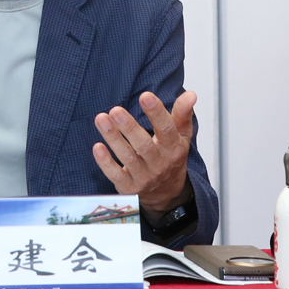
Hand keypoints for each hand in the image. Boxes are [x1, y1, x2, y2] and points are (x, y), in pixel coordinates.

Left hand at [92, 90, 195, 217]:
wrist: (167, 194)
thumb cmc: (171, 157)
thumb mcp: (181, 136)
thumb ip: (183, 114)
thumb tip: (191, 94)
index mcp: (173, 148)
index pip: (167, 129)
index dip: (157, 113)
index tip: (145, 96)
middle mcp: (159, 163)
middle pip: (144, 145)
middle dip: (129, 127)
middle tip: (115, 110)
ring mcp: (144, 177)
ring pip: (128, 158)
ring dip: (113, 138)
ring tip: (101, 119)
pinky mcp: (129, 187)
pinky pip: (116, 175)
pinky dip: (106, 162)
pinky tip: (97, 147)